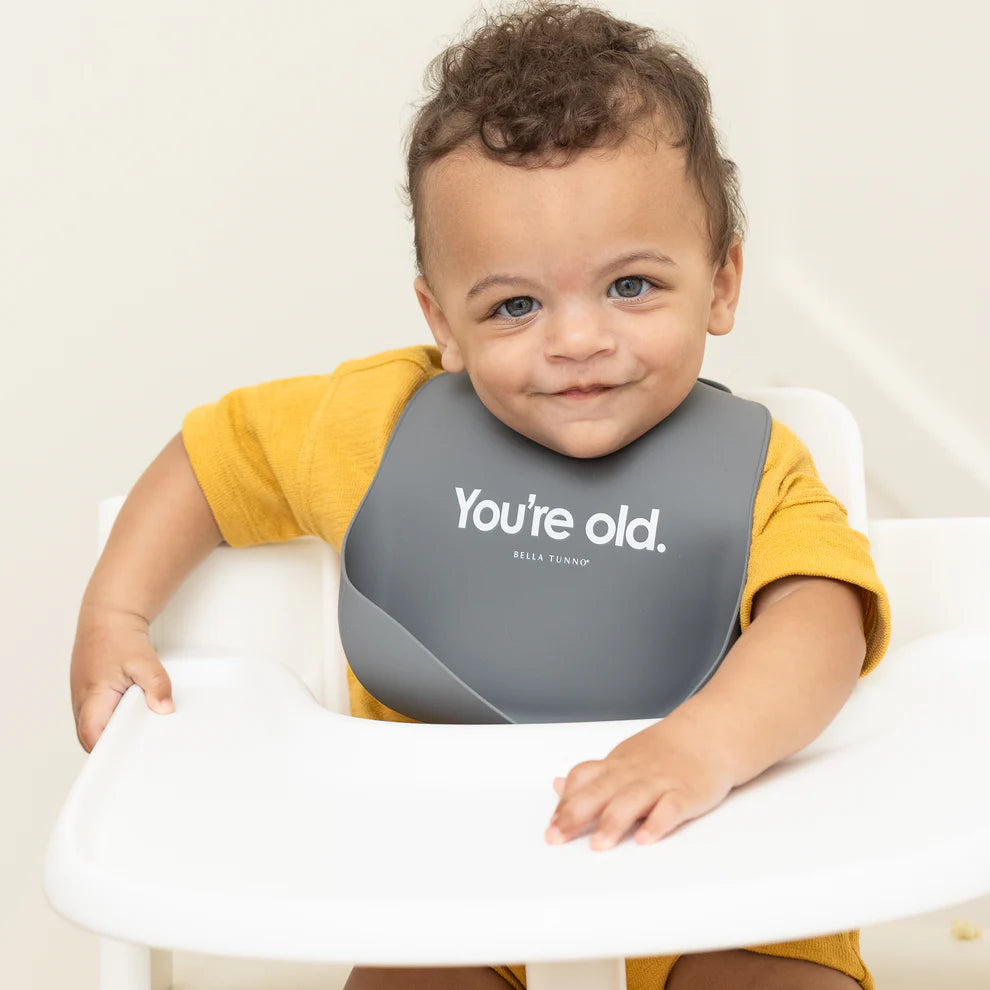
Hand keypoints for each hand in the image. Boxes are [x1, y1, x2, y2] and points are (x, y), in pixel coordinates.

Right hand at [70, 606, 174, 752]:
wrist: (108, 616)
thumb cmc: (118, 636)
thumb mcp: (143, 660)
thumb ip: (156, 685)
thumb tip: (165, 708)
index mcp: (92, 697)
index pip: (92, 736)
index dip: (107, 749)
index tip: (127, 755)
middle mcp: (82, 700)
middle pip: (92, 736)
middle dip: (112, 744)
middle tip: (138, 747)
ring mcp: (83, 697)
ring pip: (94, 726)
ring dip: (113, 730)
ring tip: (137, 732)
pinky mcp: (89, 692)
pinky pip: (98, 714)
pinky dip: (112, 717)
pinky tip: (130, 715)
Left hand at [545, 719, 736, 849]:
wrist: (708, 734)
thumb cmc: (663, 752)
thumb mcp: (622, 759)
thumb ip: (592, 777)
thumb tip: (558, 787)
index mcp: (616, 764)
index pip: (583, 778)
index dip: (565, 801)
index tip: (551, 826)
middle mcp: (634, 772)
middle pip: (600, 790)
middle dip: (576, 813)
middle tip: (557, 837)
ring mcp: (660, 782)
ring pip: (632, 799)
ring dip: (613, 822)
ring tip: (598, 845)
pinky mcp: (687, 793)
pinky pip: (670, 808)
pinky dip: (658, 823)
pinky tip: (645, 839)